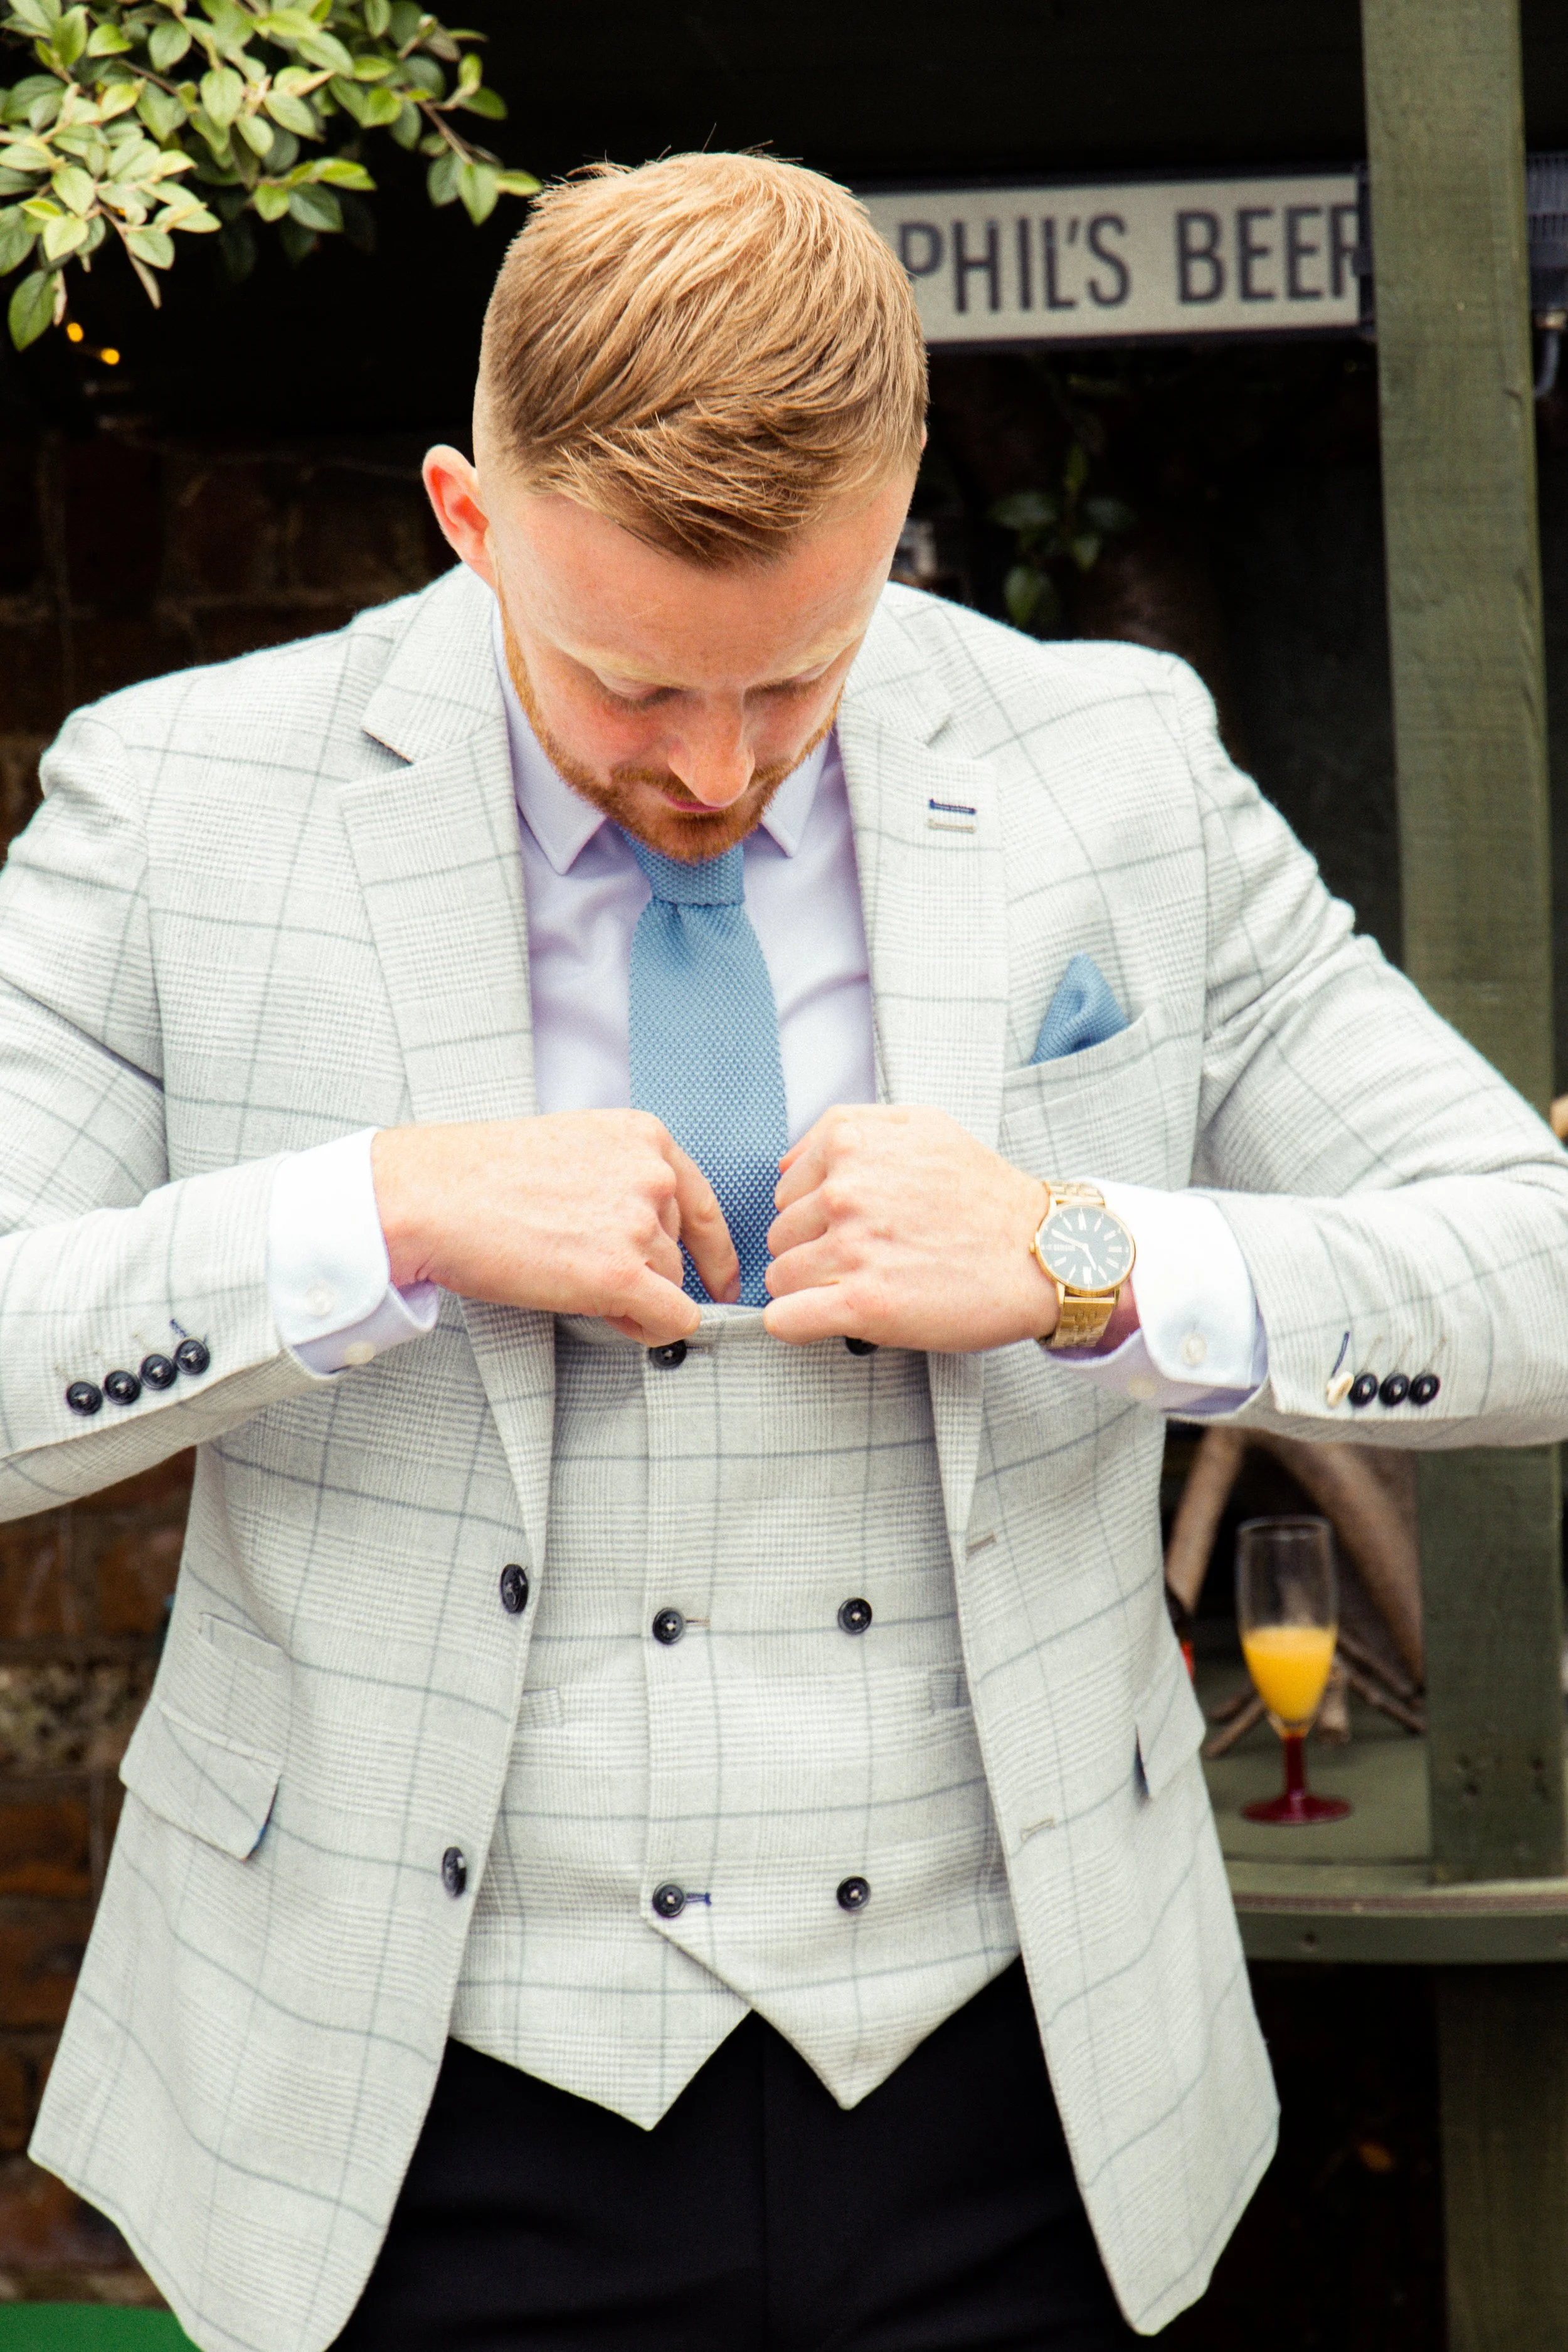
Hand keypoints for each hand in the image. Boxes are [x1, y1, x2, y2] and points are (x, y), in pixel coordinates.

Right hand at [372, 1113, 739, 1346]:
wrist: (431, 1195)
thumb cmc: (482, 1177)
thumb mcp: (573, 1150)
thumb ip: (622, 1181)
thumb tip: (654, 1240)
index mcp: (644, 1136)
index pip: (702, 1203)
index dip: (714, 1250)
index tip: (720, 1278)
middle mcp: (652, 1175)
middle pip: (679, 1250)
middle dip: (645, 1274)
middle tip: (586, 1278)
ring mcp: (640, 1225)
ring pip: (671, 1286)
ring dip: (635, 1300)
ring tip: (571, 1284)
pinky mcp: (621, 1275)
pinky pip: (674, 1321)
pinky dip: (652, 1330)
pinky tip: (618, 1321)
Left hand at [762, 1104, 1060, 1350]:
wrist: (1042, 1253)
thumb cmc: (986, 1196)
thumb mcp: (925, 1126)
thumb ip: (852, 1127)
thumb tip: (788, 1164)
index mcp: (852, 1145)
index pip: (788, 1189)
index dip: (817, 1213)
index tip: (855, 1226)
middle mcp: (846, 1191)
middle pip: (781, 1234)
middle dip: (814, 1250)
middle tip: (867, 1260)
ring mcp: (852, 1248)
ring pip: (781, 1277)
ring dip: (811, 1289)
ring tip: (863, 1286)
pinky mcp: (863, 1304)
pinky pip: (784, 1320)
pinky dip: (795, 1325)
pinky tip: (826, 1320)